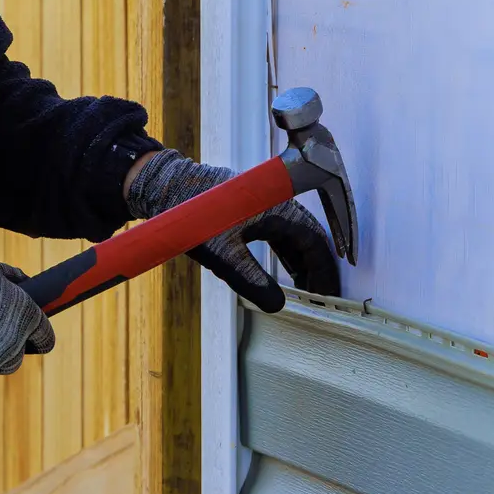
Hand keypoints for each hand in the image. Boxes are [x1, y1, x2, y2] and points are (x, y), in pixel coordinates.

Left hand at [125, 148, 340, 311]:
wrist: (163, 187)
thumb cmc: (192, 215)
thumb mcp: (223, 254)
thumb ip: (251, 281)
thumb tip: (277, 306)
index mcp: (278, 208)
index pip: (315, 241)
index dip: (325, 269)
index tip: (329, 293)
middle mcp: (277, 204)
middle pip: (309, 238)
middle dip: (316, 269)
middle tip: (320, 297)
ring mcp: (264, 205)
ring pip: (293, 237)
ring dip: (301, 262)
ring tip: (306, 289)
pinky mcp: (250, 209)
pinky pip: (279, 233)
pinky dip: (286, 254)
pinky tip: (285, 272)